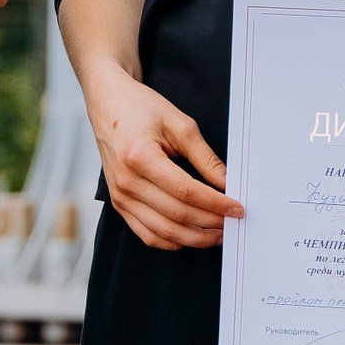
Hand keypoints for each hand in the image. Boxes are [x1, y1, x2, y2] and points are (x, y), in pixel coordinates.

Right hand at [77, 63, 241, 249]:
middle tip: (232, 222)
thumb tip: (226, 183)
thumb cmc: (140, 108)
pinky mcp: (119, 203)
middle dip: (210, 223)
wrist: (108, 103)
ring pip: (163, 231)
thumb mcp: (179, 124)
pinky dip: (172, 241)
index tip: (236, 208)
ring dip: (195, 238)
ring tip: (217, 233)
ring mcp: (120, 195)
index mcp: (140, 156)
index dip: (215, 204)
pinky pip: (147, 234)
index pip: (186, 191)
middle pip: (177, 215)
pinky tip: (191, 236)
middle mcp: (127, 180)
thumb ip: (204, 157)